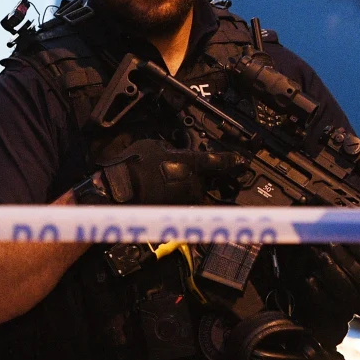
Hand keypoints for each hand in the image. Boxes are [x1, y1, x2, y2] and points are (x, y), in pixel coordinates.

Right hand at [94, 139, 243, 204]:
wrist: (118, 190)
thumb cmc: (133, 165)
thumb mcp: (154, 146)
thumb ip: (170, 151)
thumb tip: (173, 153)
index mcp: (191, 163)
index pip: (218, 161)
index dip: (231, 160)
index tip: (240, 161)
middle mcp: (193, 183)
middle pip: (208, 182)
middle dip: (206, 180)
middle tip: (197, 177)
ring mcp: (185, 200)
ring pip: (197, 196)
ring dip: (192, 193)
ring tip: (176, 190)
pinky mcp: (175, 213)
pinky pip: (184, 207)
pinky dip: (181, 205)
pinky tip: (170, 201)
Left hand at [304, 244, 359, 318]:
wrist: (344, 305)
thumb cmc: (349, 273)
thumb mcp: (355, 260)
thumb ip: (349, 246)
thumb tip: (338, 228)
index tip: (349, 237)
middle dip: (345, 258)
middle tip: (331, 244)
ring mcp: (352, 302)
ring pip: (344, 288)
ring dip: (332, 270)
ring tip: (321, 255)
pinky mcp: (336, 309)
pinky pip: (327, 301)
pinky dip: (318, 290)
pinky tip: (310, 278)